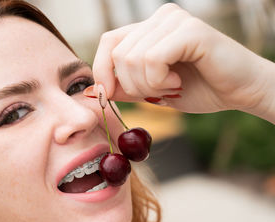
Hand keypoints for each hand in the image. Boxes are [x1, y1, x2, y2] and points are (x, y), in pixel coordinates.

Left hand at [90, 3, 274, 119]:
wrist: (240, 92)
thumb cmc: (199, 88)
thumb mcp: (151, 91)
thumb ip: (123, 88)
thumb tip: (90, 92)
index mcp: (149, 28)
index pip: (108, 42)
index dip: (103, 71)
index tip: (109, 95)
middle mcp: (159, 18)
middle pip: (118, 53)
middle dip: (131, 85)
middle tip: (157, 91)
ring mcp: (174, 20)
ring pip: (132, 58)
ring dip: (148, 85)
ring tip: (171, 86)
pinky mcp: (189, 30)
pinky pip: (152, 59)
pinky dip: (159, 80)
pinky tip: (178, 81)